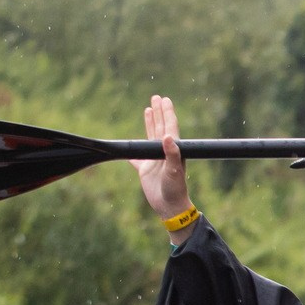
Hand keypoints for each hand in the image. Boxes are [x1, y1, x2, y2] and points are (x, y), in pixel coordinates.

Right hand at [129, 95, 193, 235]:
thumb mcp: (175, 171)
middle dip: (159, 112)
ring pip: (150, 137)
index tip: (164, 100)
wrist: (169, 207)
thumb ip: (172, 154)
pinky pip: (136, 157)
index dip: (167, 113)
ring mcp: (154, 160)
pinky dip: (132, 151)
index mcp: (173, 150)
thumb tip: (169, 136)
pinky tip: (129, 144)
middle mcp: (164, 152)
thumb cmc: (175, 190)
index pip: (170, 127)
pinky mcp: (145, 170)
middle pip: (160, 128)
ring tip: (148, 110)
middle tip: (156, 98)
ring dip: (150, 124)